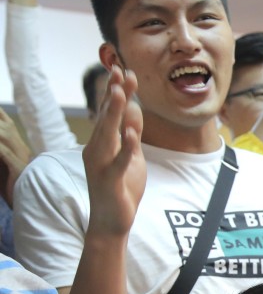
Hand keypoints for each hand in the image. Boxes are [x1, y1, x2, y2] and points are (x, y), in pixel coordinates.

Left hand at [0, 109, 30, 206]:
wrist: (29, 205)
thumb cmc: (11, 186)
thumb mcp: (2, 165)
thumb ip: (1, 152)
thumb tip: (0, 144)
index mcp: (17, 146)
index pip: (7, 123)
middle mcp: (21, 148)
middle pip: (6, 126)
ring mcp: (22, 158)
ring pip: (5, 136)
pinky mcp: (19, 169)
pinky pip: (6, 154)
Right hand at [81, 65, 145, 237]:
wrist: (111, 223)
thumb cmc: (121, 188)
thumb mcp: (131, 157)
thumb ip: (131, 135)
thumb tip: (134, 111)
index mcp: (102, 143)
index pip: (110, 113)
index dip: (116, 91)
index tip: (124, 70)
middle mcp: (97, 150)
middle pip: (107, 117)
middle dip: (115, 94)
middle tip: (121, 70)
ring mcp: (101, 164)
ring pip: (108, 134)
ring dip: (114, 113)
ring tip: (120, 92)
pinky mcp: (110, 180)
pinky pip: (118, 161)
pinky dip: (125, 146)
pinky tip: (130, 133)